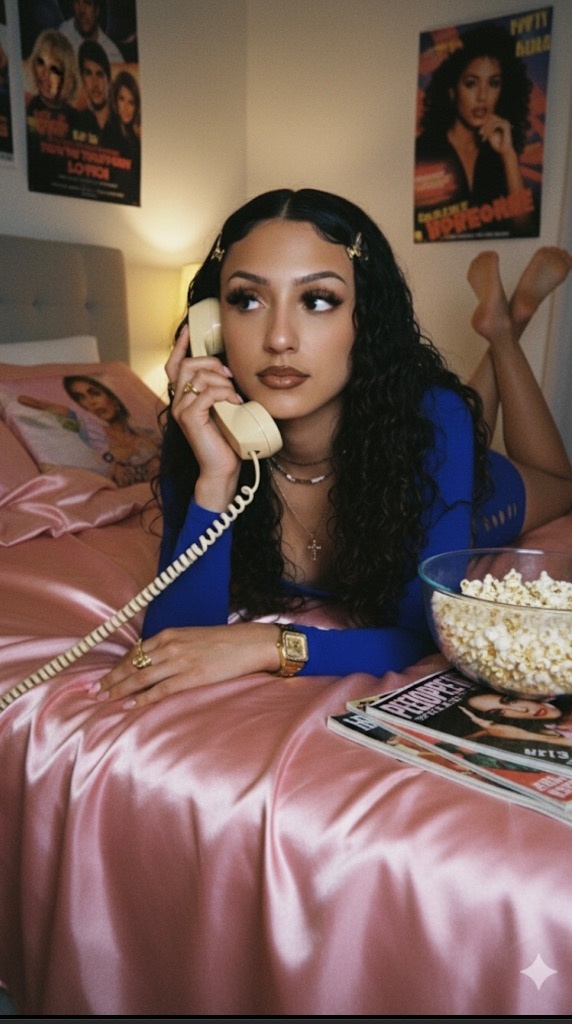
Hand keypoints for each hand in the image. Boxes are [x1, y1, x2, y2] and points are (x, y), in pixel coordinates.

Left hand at [89, 621, 281, 708]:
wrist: (249, 643)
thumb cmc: (224, 642)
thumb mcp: (192, 638)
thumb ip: (172, 647)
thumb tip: (155, 662)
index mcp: (169, 635)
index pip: (135, 652)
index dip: (116, 666)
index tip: (102, 677)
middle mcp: (170, 646)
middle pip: (132, 665)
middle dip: (110, 679)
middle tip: (91, 691)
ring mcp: (179, 661)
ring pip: (141, 677)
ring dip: (119, 689)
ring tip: (103, 699)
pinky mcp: (191, 676)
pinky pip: (161, 690)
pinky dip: (142, 698)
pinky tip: (129, 706)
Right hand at [166, 324, 243, 506]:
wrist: (222, 468)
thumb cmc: (226, 440)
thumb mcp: (224, 408)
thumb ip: (219, 389)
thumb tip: (229, 370)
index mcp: (184, 397)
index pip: (174, 365)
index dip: (180, 345)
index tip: (189, 330)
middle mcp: (177, 401)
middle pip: (187, 364)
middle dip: (212, 364)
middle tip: (230, 377)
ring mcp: (181, 409)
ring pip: (198, 376)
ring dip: (222, 381)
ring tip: (234, 395)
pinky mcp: (189, 418)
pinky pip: (206, 393)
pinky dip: (224, 393)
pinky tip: (235, 402)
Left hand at [479, 114, 514, 155]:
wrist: (504, 151)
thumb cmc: (497, 145)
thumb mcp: (489, 135)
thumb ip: (486, 128)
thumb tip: (481, 122)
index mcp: (500, 123)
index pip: (490, 118)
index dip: (483, 124)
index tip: (480, 133)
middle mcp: (503, 121)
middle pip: (490, 118)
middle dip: (484, 126)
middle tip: (480, 133)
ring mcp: (505, 122)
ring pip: (492, 120)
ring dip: (486, 128)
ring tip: (484, 136)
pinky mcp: (506, 125)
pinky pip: (496, 124)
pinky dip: (490, 130)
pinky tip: (488, 136)